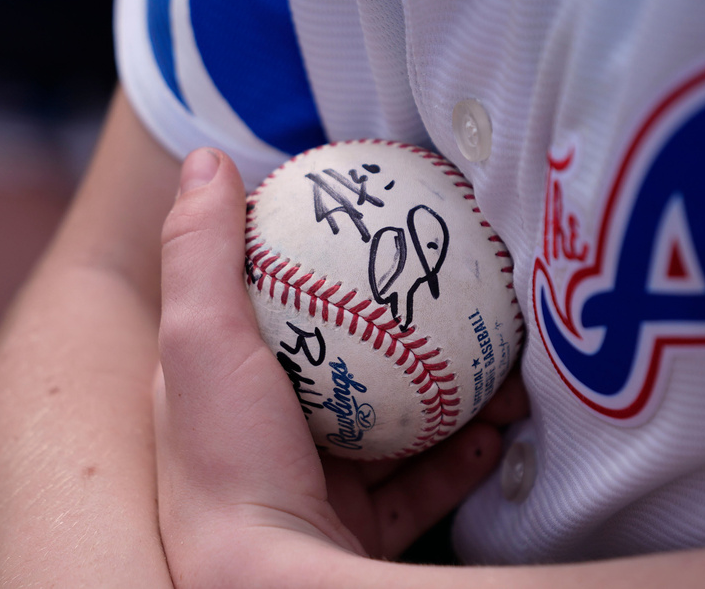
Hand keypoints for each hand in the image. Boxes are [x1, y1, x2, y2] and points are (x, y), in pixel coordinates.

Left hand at [154, 148, 526, 584]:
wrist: (262, 585)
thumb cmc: (228, 460)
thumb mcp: (203, 339)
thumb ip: (202, 251)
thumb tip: (210, 159)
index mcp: (232, 381)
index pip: (283, 303)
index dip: (327, 265)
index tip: (383, 233)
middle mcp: (272, 432)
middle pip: (355, 365)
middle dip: (412, 334)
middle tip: (460, 305)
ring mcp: (317, 484)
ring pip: (399, 423)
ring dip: (454, 395)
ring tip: (502, 370)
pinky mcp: (358, 531)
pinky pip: (424, 486)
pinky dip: (462, 458)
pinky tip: (494, 433)